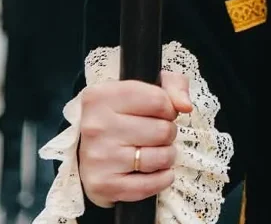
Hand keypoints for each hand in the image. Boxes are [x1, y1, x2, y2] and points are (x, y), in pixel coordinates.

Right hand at [79, 71, 192, 207]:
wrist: (84, 149)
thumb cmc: (120, 114)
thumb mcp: (143, 87)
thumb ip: (172, 86)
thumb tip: (185, 106)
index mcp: (102, 96)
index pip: (159, 100)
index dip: (169, 108)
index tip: (163, 112)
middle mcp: (97, 126)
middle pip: (162, 130)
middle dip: (168, 133)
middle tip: (158, 134)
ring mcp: (99, 157)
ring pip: (160, 158)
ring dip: (166, 155)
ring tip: (156, 151)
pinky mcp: (103, 185)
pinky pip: (149, 186)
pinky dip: (162, 179)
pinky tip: (158, 172)